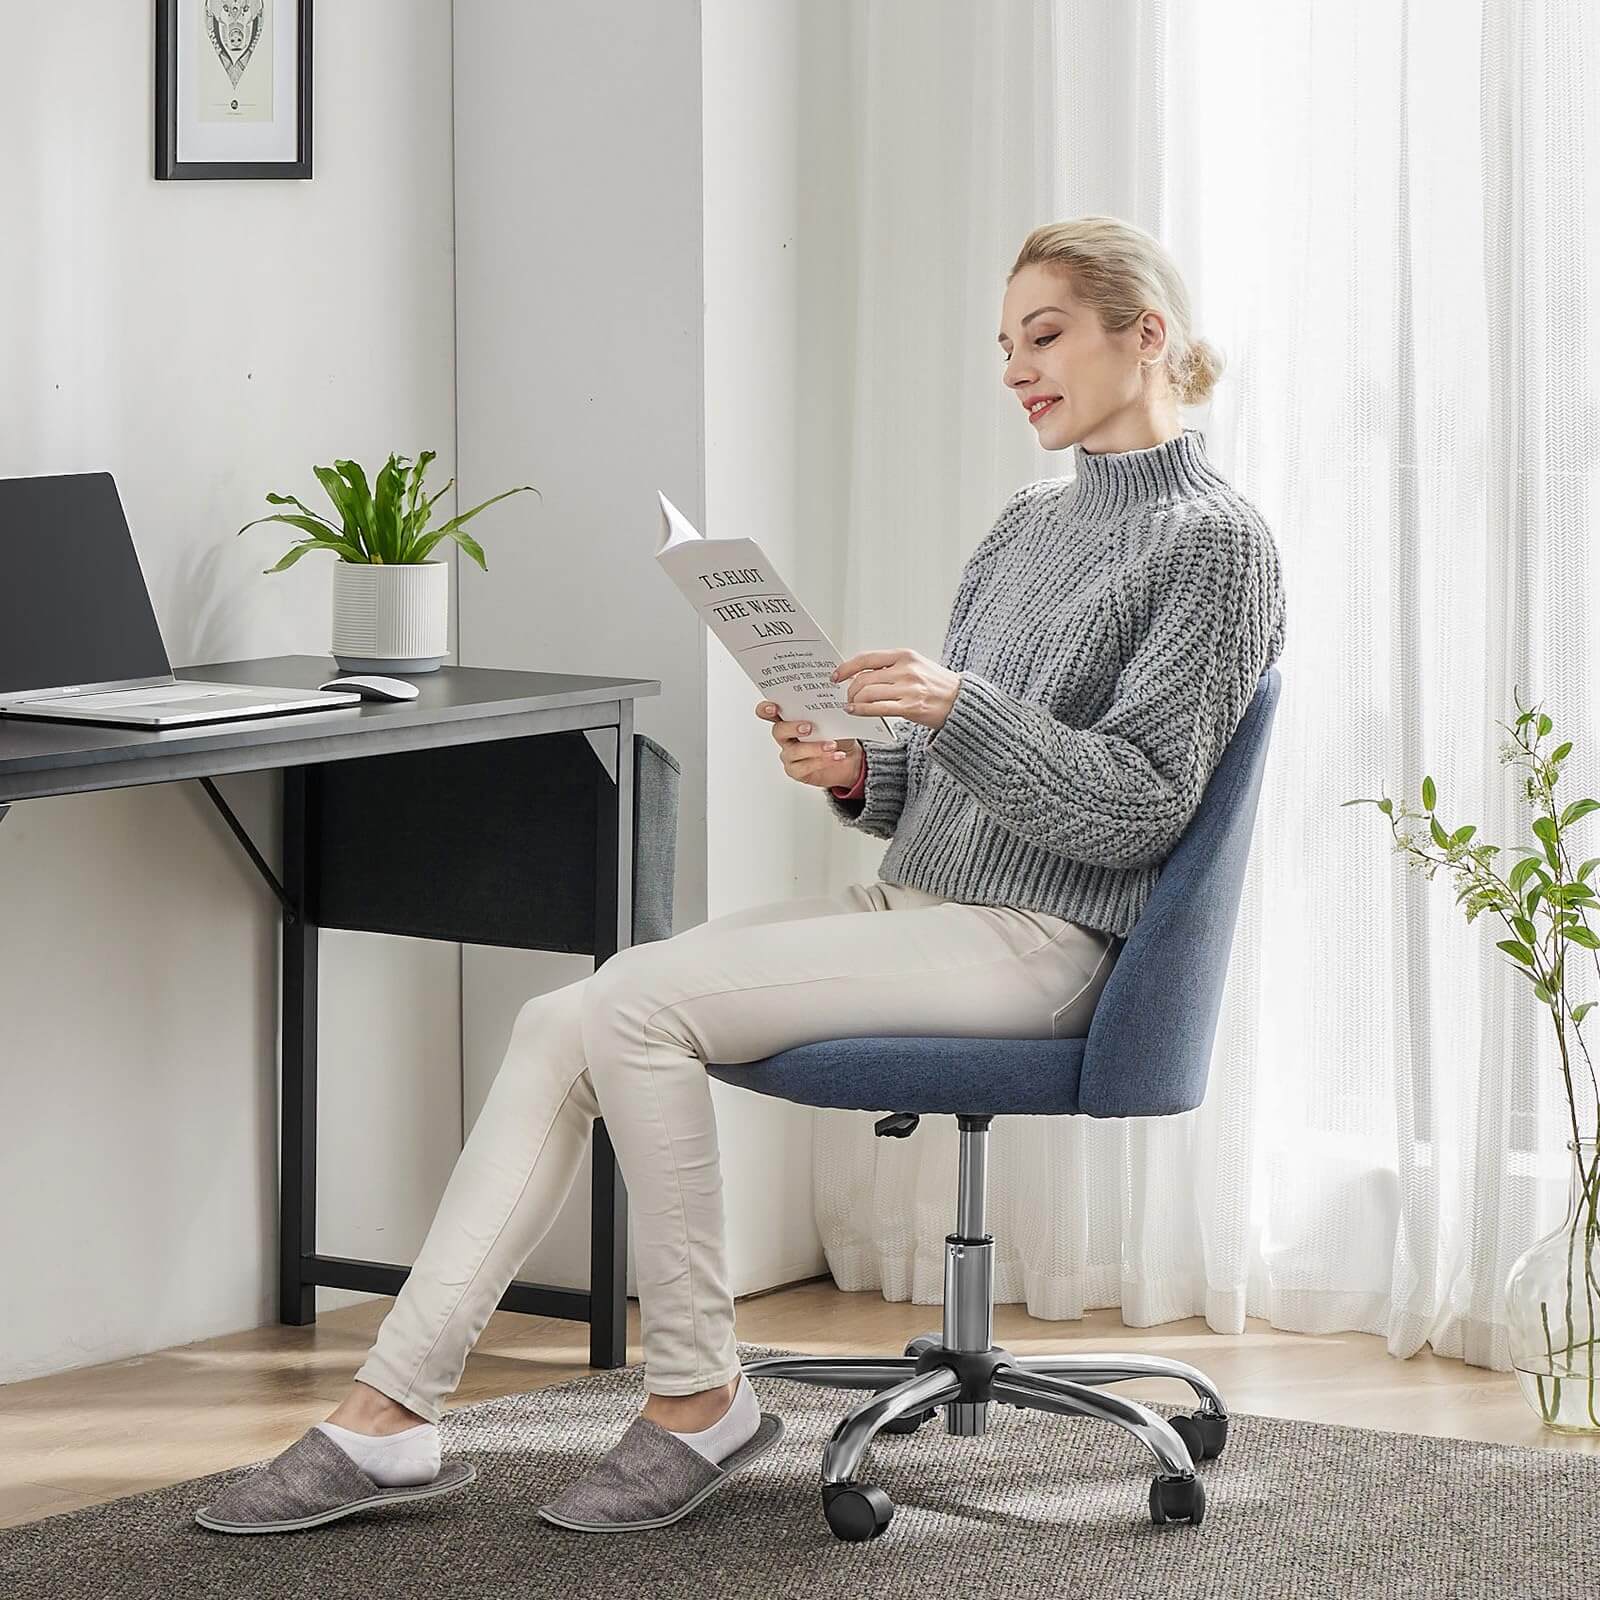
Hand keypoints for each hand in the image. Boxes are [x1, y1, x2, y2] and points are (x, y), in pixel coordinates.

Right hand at [755, 700, 864, 788]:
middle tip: (809, 727)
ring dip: (814, 748)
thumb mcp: (836, 714)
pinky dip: (821, 761)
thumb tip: (835, 681)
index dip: (766, 709)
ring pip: (794, 751)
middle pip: (778, 731)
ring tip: (832, 745)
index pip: (769, 711)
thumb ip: (830, 700)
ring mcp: (790, 753)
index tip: (774, 707)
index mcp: (790, 717)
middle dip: (792, 728)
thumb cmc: (838, 732)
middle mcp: (786, 735)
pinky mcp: (797, 770)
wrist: (851, 757)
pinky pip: (803, 767)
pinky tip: (836, 756)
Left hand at [831, 647, 960, 730]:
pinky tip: (855, 711)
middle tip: (846, 695)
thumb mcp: (916, 665)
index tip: (836, 675)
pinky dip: (861, 710)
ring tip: (851, 704)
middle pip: (864, 678)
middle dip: (850, 689)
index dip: (847, 667)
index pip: (867, 658)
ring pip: (867, 693)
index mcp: (905, 655)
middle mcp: (905, 670)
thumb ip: (891, 667)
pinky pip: (877, 708)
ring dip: (854, 700)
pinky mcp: (910, 707)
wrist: (961, 701)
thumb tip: (863, 673)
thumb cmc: (938, 685)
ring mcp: (908, 689)